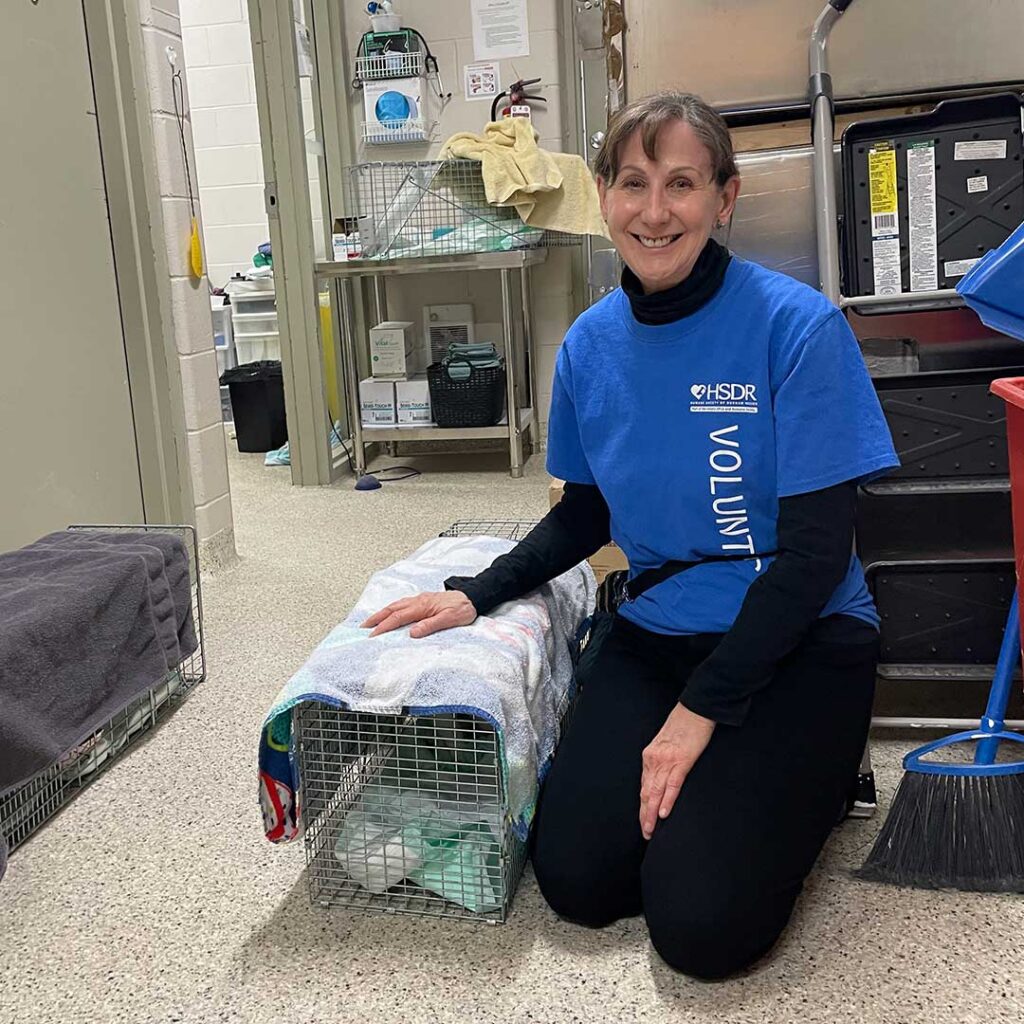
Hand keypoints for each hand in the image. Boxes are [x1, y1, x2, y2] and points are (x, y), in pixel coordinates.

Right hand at [360, 590, 476, 638]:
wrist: (473, 597)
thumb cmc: (463, 608)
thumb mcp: (449, 619)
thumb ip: (430, 625)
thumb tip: (413, 633)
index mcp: (422, 606)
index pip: (398, 617)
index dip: (384, 626)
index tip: (372, 635)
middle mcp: (418, 601)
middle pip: (392, 609)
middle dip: (376, 618)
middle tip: (362, 627)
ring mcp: (420, 599)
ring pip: (396, 605)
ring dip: (382, 613)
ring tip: (371, 621)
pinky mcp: (423, 600)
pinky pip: (402, 604)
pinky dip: (392, 609)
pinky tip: (390, 613)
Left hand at [639, 703, 715, 839]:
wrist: (695, 710)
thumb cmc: (682, 726)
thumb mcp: (665, 744)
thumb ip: (661, 761)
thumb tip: (661, 778)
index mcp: (650, 757)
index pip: (643, 787)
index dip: (642, 806)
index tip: (643, 821)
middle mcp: (654, 760)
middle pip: (646, 793)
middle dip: (644, 815)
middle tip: (645, 833)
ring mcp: (667, 761)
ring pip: (656, 792)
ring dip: (652, 813)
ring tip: (651, 829)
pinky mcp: (682, 760)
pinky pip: (672, 784)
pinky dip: (667, 799)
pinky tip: (664, 813)